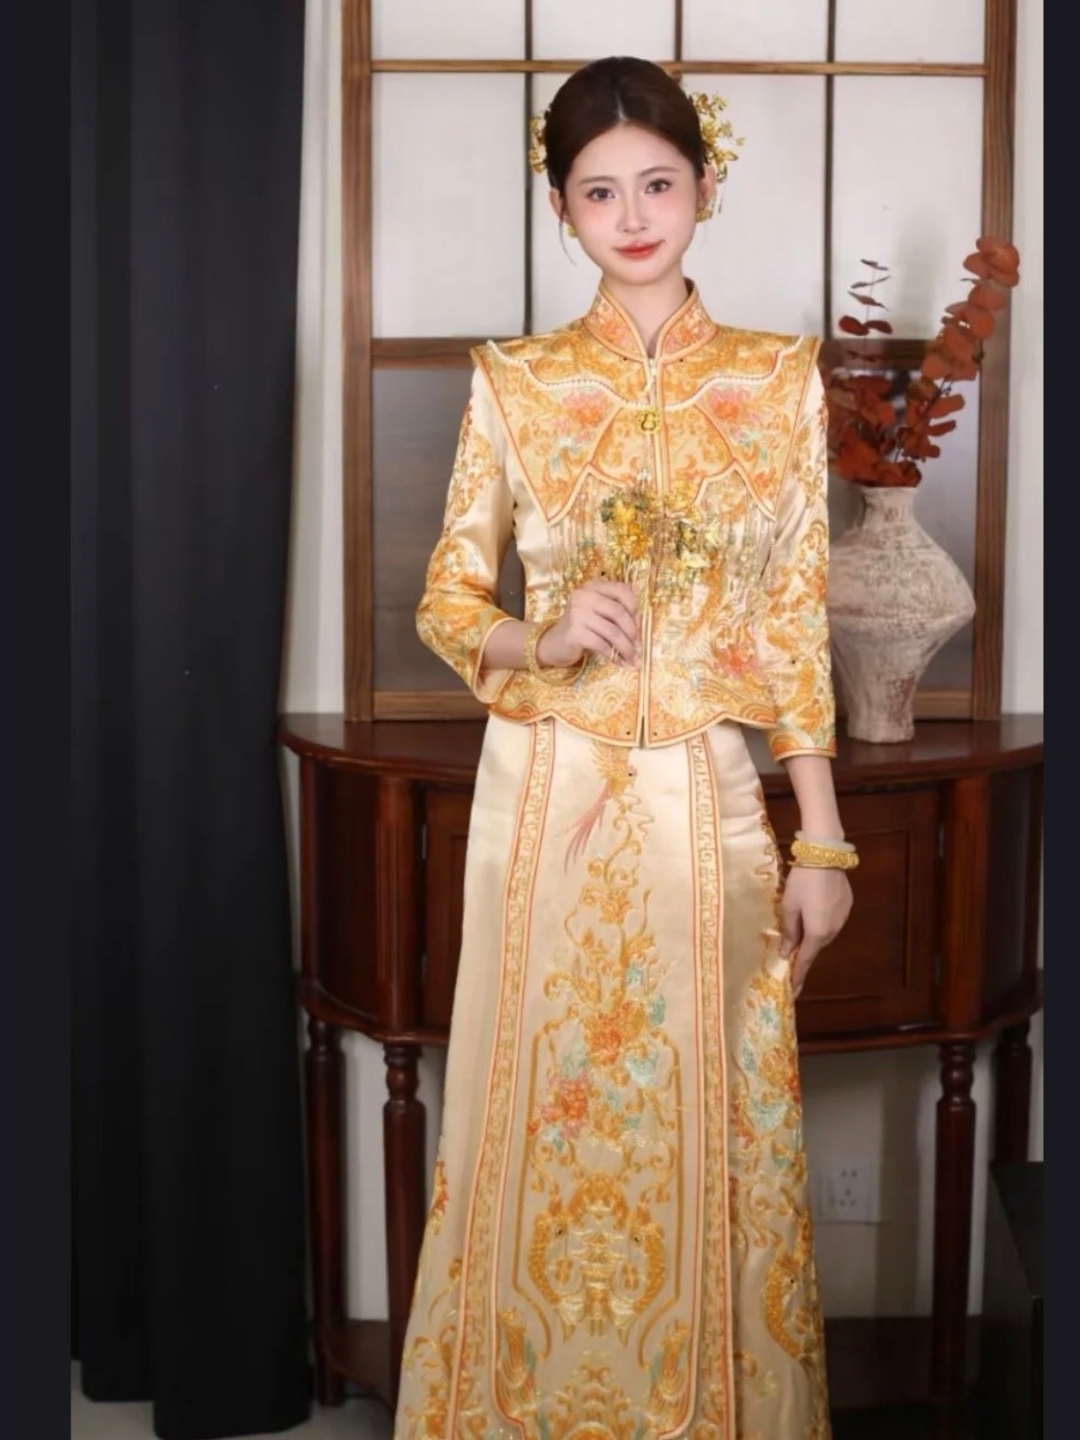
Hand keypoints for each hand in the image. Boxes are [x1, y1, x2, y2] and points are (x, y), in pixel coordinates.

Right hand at [537, 579, 640, 667]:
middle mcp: (584, 595)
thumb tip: (641, 629)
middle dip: (633, 632)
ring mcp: (577, 613)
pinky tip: (620, 663)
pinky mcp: (574, 632)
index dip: (635, 609)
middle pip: (619, 612)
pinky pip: (602, 645)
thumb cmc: (582, 628)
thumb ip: (617, 612)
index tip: (638, 626)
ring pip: (613, 631)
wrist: (554, 644)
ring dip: (627, 648)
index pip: (622, 590)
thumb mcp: (599, 613)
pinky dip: (614, 656)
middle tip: (639, 647)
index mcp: (594, 586)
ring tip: (634, 660)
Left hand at [779, 865, 852, 997]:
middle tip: (791, 955)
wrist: (826, 855)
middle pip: (815, 947)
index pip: (805, 961)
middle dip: (804, 952)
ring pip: (824, 934)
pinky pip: (831, 921)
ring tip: (801, 929)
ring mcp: (842, 918)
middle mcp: (833, 930)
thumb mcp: (788, 905)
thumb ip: (789, 931)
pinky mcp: (847, 906)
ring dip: (813, 935)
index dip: (797, 976)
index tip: (792, 991)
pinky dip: (821, 922)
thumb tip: (787, 951)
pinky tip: (814, 911)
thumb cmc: (802, 881)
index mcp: (816, 933)